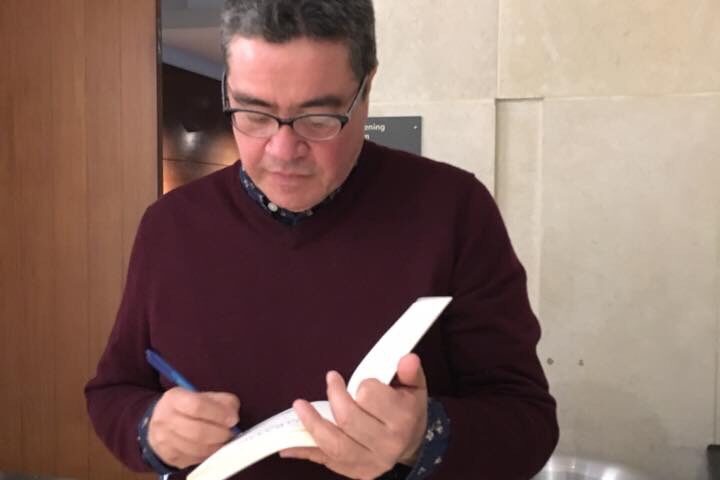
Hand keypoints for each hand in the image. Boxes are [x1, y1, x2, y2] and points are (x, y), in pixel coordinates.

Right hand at [148, 387, 239, 467]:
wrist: (160, 424)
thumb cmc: (187, 407)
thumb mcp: (202, 395)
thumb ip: (221, 400)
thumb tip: (232, 416)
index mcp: (174, 399)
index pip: (197, 406)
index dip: (219, 414)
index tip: (232, 419)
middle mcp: (165, 419)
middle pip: (198, 432)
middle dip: (220, 434)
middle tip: (230, 432)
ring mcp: (164, 440)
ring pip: (197, 448)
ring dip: (216, 446)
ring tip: (223, 439)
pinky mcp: (169, 456)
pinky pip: (194, 459)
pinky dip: (208, 454)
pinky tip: (213, 447)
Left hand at [280, 354, 427, 478]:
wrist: (411, 445)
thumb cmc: (408, 410)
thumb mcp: (415, 387)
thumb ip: (410, 371)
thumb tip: (406, 358)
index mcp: (403, 419)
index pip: (371, 397)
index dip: (362, 385)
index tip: (360, 380)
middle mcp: (387, 444)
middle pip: (348, 419)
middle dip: (335, 396)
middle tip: (331, 380)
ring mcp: (370, 462)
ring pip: (334, 444)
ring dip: (312, 423)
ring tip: (299, 406)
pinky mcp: (356, 472)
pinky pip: (325, 461)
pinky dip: (305, 451)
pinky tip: (288, 445)